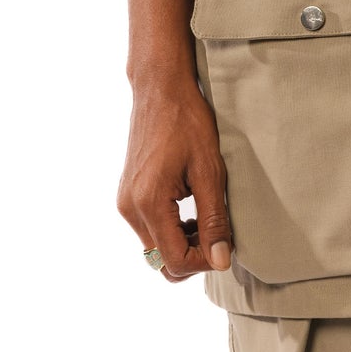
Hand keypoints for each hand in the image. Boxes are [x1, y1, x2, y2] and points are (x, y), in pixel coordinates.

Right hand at [117, 73, 231, 282]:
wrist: (159, 89)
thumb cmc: (188, 123)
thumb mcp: (210, 172)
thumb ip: (214, 221)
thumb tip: (221, 261)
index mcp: (149, 203)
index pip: (175, 262)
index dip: (205, 261)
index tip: (225, 242)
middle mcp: (130, 208)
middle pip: (162, 262)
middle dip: (193, 256)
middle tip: (216, 232)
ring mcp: (125, 203)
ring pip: (156, 250)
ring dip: (183, 244)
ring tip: (205, 218)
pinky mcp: (127, 197)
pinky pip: (150, 232)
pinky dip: (172, 232)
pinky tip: (190, 211)